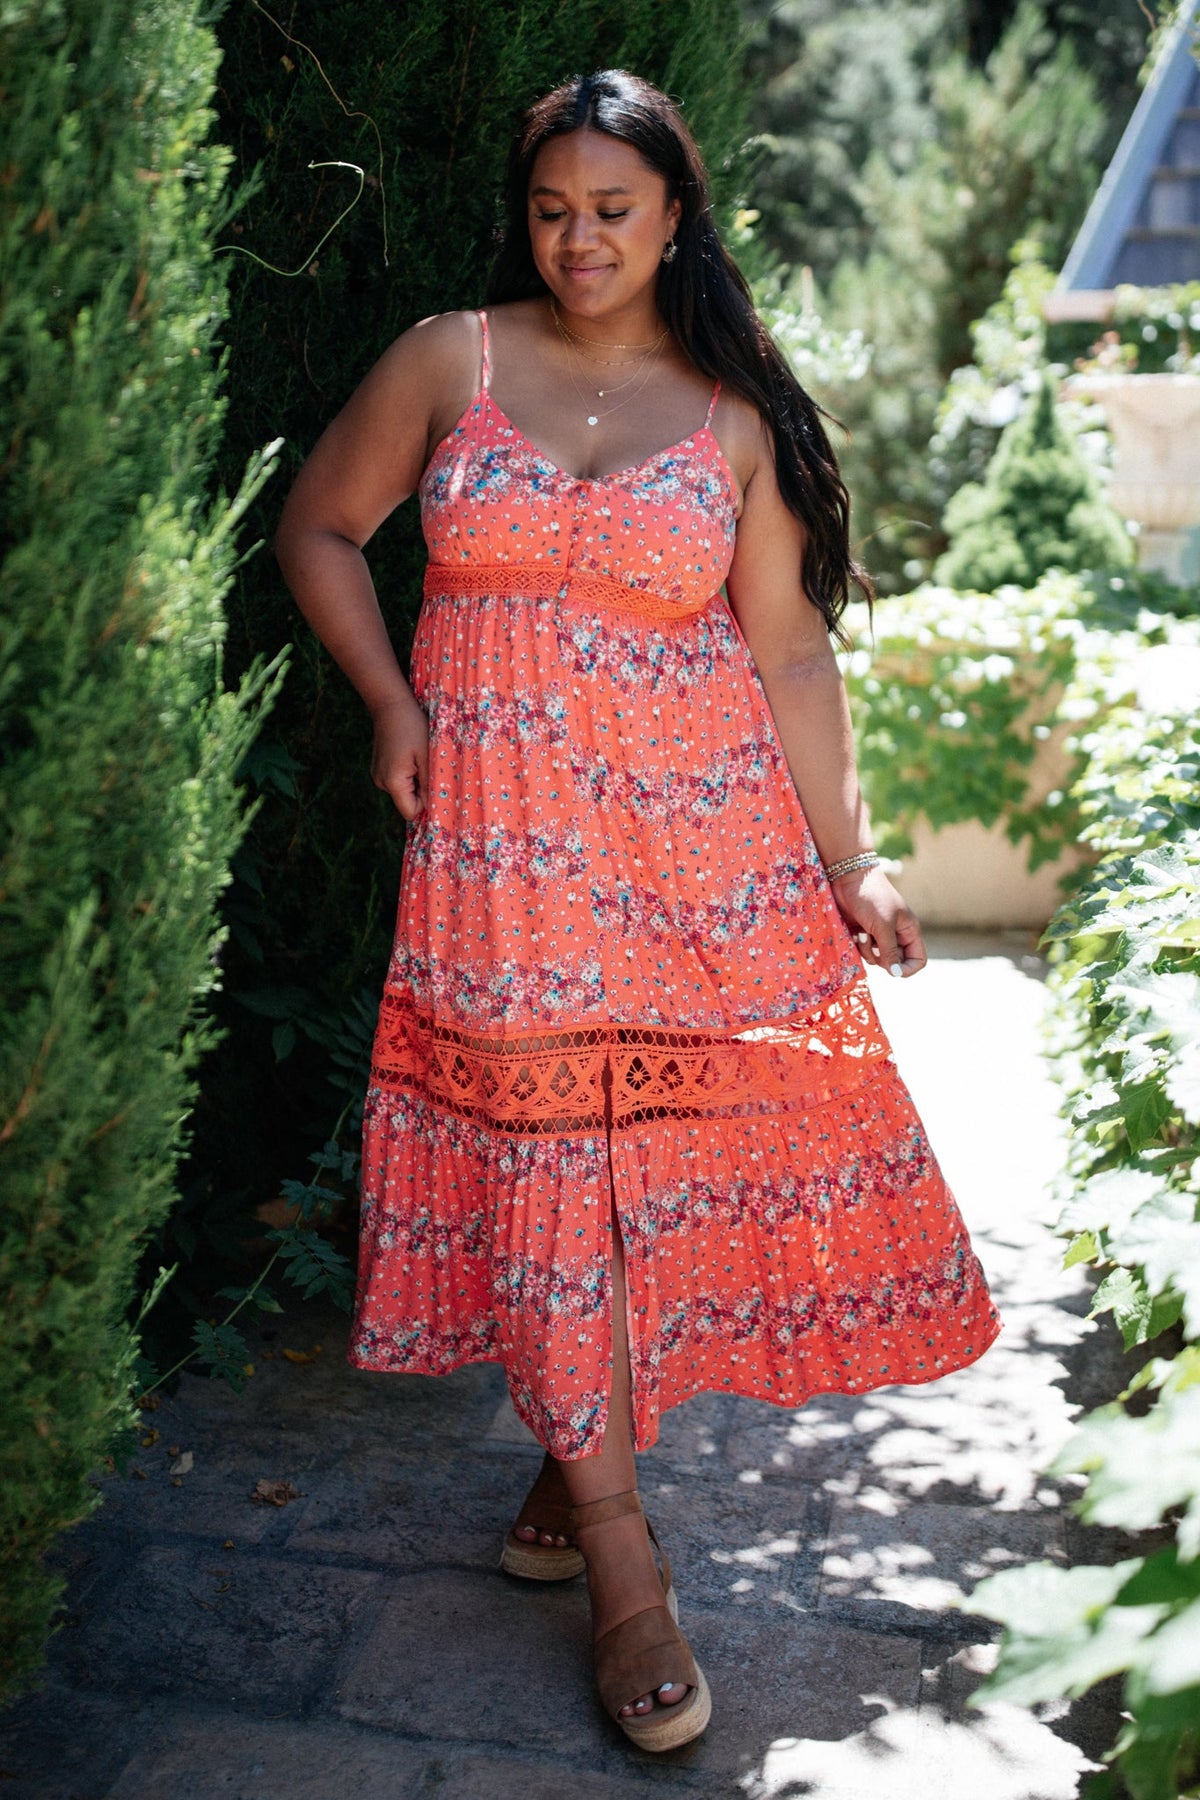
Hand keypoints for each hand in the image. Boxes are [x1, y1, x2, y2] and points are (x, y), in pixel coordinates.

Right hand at [370, 692, 427, 819]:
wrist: (391, 706)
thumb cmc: (413, 727)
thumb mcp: (428, 755)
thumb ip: (430, 783)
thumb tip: (434, 805)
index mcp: (393, 782)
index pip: (411, 812)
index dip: (426, 803)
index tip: (436, 784)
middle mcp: (381, 783)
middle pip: (407, 802)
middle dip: (422, 790)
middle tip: (428, 766)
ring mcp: (378, 776)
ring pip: (404, 791)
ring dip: (415, 781)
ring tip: (418, 758)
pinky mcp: (378, 769)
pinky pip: (398, 781)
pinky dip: (408, 774)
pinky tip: (410, 755)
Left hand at [830, 865, 926, 978]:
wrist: (848, 878)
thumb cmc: (871, 898)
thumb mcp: (883, 925)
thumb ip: (890, 951)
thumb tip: (896, 973)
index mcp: (909, 930)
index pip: (917, 959)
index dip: (908, 968)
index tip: (893, 971)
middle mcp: (896, 934)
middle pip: (894, 962)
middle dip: (882, 958)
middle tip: (874, 943)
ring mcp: (878, 934)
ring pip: (876, 958)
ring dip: (867, 949)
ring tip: (862, 932)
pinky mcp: (862, 933)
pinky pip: (862, 951)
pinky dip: (857, 944)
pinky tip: (854, 930)